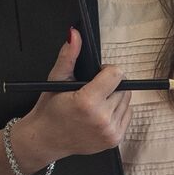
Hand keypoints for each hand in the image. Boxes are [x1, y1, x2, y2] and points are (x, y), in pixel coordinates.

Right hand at [17, 29, 133, 165]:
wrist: (45, 140)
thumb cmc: (50, 110)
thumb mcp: (56, 80)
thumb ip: (68, 56)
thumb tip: (74, 34)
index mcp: (87, 102)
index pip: (116, 74)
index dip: (106, 71)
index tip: (95, 76)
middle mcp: (101, 119)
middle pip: (123, 88)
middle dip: (110, 86)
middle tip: (92, 92)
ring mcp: (109, 132)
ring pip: (127, 102)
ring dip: (114, 99)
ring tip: (95, 104)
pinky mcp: (115, 140)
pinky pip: (127, 115)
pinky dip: (117, 112)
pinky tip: (100, 114)